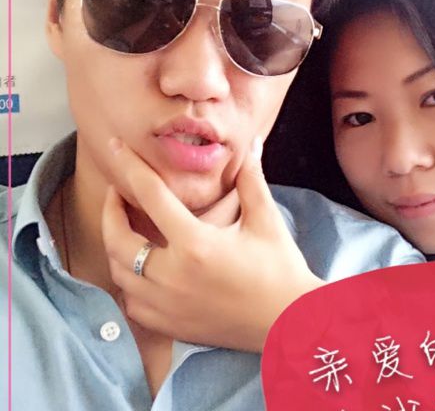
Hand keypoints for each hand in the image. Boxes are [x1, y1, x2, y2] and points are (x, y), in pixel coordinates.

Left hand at [101, 138, 325, 351]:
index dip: (130, 168)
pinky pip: (131, 302)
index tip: (115, 148)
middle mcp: (172, 277)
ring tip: (124, 227)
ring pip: (119, 273)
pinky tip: (140, 268)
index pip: (151, 196)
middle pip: (118, 240)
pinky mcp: (170, 325)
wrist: (289, 322)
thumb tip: (252, 144)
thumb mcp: (266, 220)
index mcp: (196, 245)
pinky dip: (128, 281)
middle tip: (117, 192)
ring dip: (116, 245)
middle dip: (110, 210)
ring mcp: (167, 305)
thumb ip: (251, 180)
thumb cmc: (279, 269)